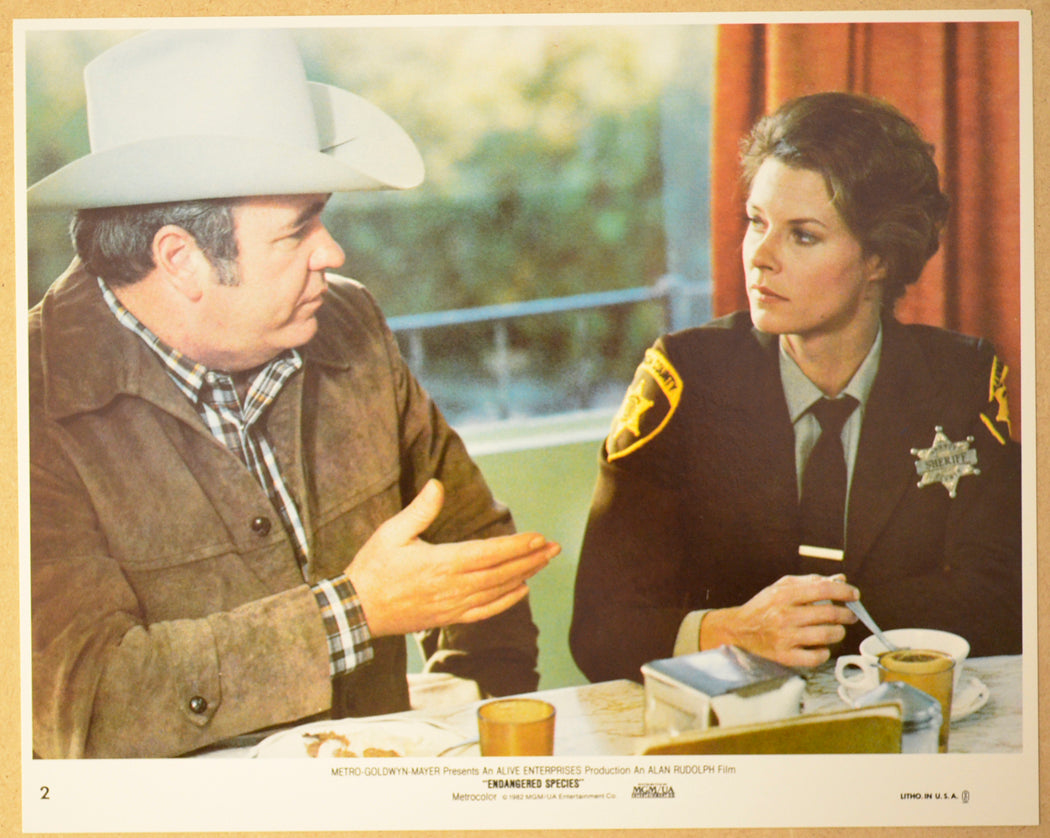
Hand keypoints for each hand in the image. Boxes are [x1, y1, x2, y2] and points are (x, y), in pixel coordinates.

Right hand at [346, 479, 559, 636]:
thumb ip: (419, 510)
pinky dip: (505, 601)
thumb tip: (437, 485)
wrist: (356, 611)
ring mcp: (451, 605)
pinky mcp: (447, 618)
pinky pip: (484, 612)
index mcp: (440, 563)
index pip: (488, 553)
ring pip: (496, 591)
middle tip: (555, 548)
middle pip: (500, 573)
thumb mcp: (391, 533)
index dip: (516, 546)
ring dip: (523, 576)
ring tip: (544, 563)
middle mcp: (451, 586)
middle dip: (530, 559)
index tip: (538, 537)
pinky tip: (521, 590)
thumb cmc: (373, 568)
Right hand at [699, 574, 858, 666]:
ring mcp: (785, 637)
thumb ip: (810, 582)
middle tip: (850, 615)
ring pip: (826, 635)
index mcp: (784, 595)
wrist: (738, 629)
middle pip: (828, 613)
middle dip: (846, 614)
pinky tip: (822, 646)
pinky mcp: (784, 656)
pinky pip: (815, 656)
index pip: (822, 589)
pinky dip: (824, 652)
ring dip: (838, 632)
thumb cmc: (763, 607)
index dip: (843, 591)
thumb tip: (840, 580)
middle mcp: (784, 615)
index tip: (854, 595)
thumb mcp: (781, 587)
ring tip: (837, 630)